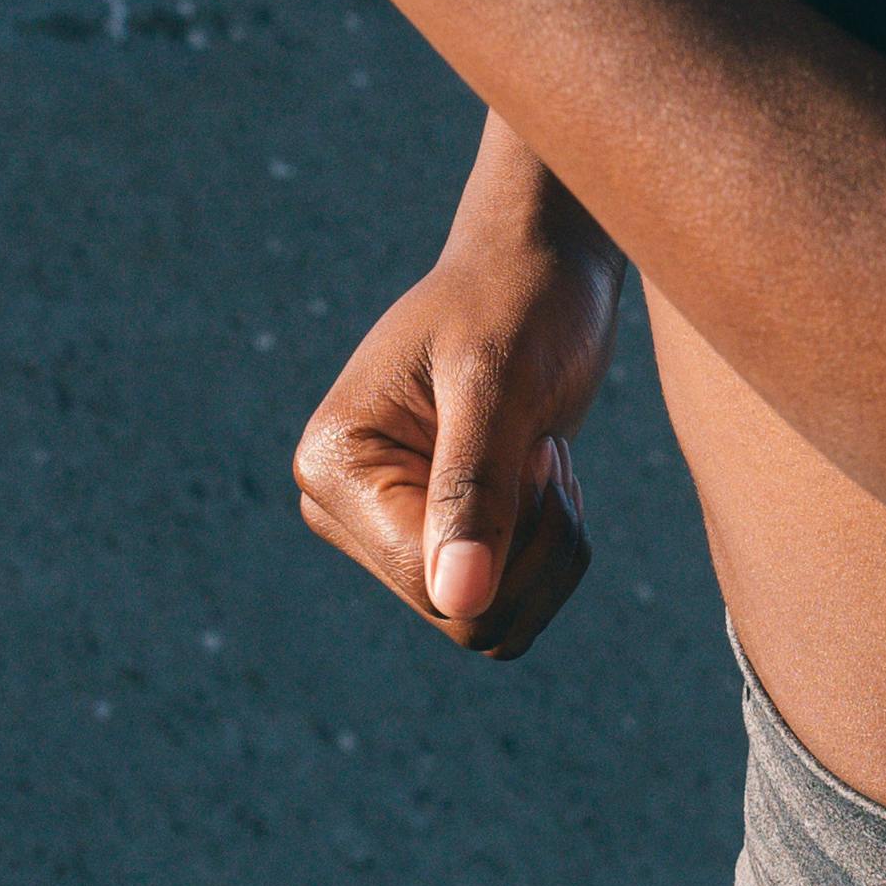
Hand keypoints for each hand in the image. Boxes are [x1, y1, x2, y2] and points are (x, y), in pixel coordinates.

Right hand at [293, 223, 623, 657]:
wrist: (542, 267)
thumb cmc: (518, 300)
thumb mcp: (500, 385)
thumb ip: (475, 491)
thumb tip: (458, 602)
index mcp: (333, 468)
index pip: (433, 588)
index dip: (514, 545)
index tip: (535, 448)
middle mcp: (346, 508)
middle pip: (463, 614)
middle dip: (534, 547)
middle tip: (546, 454)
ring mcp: (391, 525)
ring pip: (493, 618)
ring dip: (550, 549)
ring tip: (543, 456)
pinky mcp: (440, 533)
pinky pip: (509, 601)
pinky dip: (552, 549)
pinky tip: (542, 473)